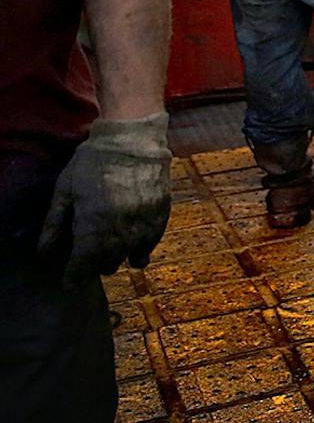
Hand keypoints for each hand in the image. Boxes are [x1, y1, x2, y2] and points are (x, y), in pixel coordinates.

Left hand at [39, 114, 171, 288]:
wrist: (134, 140)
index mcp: (94, 224)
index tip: (69, 282)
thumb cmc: (93, 162)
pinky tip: (134, 249)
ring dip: (118, 259)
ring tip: (110, 256)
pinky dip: (141, 249)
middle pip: (107, 263)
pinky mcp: (161, 216)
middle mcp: (121, 230)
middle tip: (88, 261)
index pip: (83, 263)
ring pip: (130, 257)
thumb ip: (54, 223)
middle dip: (95, 266)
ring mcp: (144, 224)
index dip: (75, 276)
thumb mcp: (65, 190)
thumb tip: (44, 252)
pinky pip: (151, 244)